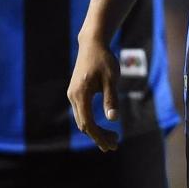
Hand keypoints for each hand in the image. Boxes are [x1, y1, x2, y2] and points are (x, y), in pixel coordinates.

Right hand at [67, 34, 119, 151]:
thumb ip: (111, 98)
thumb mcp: (111, 79)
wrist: (92, 43)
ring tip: (111, 138)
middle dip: (98, 137)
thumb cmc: (104, 59)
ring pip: (81, 120)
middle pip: (84, 125)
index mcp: (81, 94)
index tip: (113, 144)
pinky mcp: (75, 92)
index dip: (99, 137)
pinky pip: (81, 112)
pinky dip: (91, 122)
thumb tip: (113, 119)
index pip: (88, 124)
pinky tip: (101, 126)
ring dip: (95, 131)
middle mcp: (73, 96)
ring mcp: (73, 94)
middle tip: (115, 144)